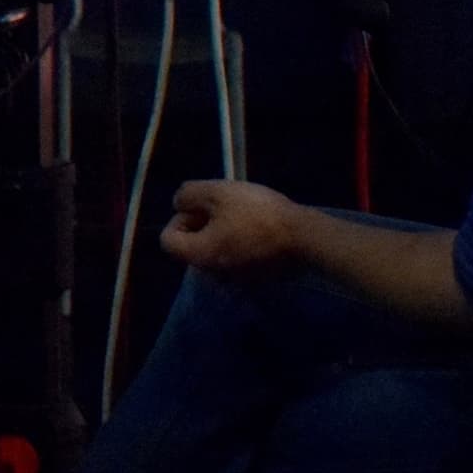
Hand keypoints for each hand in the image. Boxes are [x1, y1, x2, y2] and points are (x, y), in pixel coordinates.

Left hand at [160, 178, 304, 278]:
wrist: (304, 237)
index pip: (168, 240)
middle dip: (202, 223)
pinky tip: (258, 229)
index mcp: (199, 255)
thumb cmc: (257, 213)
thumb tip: (180, 204)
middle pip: (191, 246)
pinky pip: (235, 259)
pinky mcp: (256, 279)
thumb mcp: (217, 192)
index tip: (203, 206)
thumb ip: (188, 195)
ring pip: (214, 251)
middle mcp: (212, 274)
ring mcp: (235, 280)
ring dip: (222, 232)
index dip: (179, 218)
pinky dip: (239, 243)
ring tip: (244, 215)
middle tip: (226, 206)